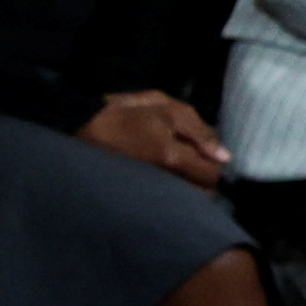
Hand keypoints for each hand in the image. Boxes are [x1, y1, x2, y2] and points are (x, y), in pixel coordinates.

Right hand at [77, 89, 227, 187]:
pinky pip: (166, 196)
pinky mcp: (138, 192)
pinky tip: (165, 174)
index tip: (207, 153)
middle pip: (200, 193)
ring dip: (188, 185)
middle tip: (196, 160)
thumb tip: (224, 156)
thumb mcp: (165, 108)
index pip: (211, 175)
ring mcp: (150, 187)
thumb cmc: (124, 111)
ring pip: (183, 197)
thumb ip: (198, 130)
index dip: (215, 164)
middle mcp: (162, 179)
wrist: (81, 125)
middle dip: (203, 178)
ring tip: (180, 168)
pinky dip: (172, 188)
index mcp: (172, 157)